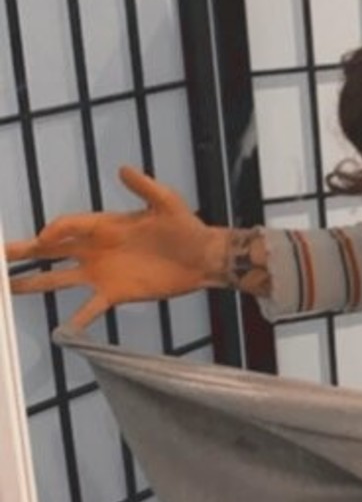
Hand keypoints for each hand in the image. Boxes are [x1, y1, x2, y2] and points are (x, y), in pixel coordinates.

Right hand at [3, 167, 216, 330]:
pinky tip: (60, 333)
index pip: (68, 226)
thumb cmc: (185, 226)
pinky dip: (76, 321)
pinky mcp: (115, 293)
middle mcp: (96, 249)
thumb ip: (144, 187)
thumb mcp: (166, 202)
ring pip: (59, 278)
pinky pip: (89, 309)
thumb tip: (123, 169)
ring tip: (9, 288)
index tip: (42, 240)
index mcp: (104, 225)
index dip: (53, 232)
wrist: (202, 258)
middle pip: (52, 250)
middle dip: (24, 252)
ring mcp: (102, 273)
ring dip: (34, 283)